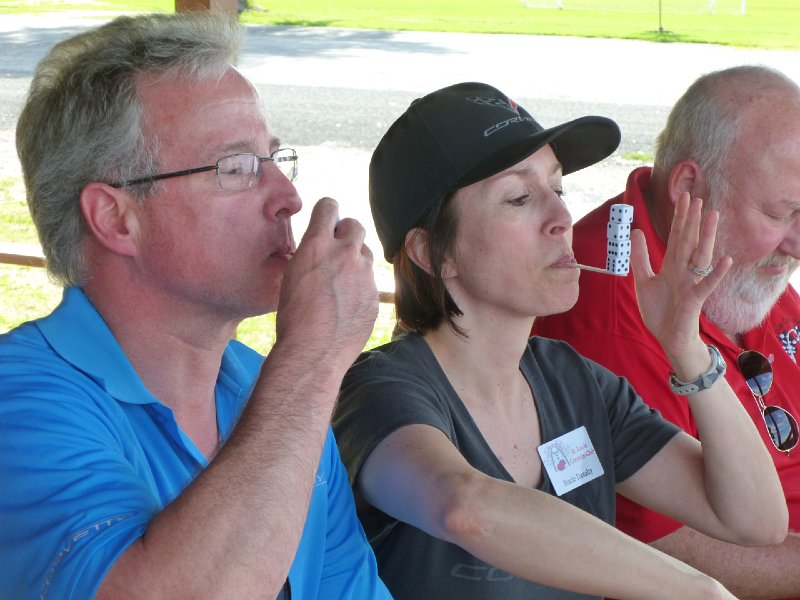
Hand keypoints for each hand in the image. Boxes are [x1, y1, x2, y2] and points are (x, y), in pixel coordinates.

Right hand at [274, 197, 378, 370]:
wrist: (313, 352)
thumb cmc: (292, 318)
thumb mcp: (292, 275)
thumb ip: (311, 254)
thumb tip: (320, 246)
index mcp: (316, 245)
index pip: (329, 206)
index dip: (327, 212)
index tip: (326, 221)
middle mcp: (344, 254)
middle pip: (355, 225)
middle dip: (346, 233)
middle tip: (337, 249)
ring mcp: (364, 275)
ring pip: (365, 254)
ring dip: (355, 261)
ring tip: (340, 283)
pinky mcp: (375, 296)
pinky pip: (370, 282)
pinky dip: (360, 288)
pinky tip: (346, 305)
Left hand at [631, 193, 731, 366]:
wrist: (668, 337)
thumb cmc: (660, 311)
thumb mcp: (644, 281)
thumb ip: (640, 257)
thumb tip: (636, 232)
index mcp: (671, 266)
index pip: (676, 237)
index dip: (679, 218)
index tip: (683, 197)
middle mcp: (683, 271)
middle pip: (688, 241)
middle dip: (691, 220)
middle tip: (696, 197)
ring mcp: (691, 283)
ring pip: (700, 255)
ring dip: (706, 236)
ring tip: (713, 216)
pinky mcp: (695, 299)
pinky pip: (707, 285)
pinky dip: (716, 274)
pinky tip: (726, 260)